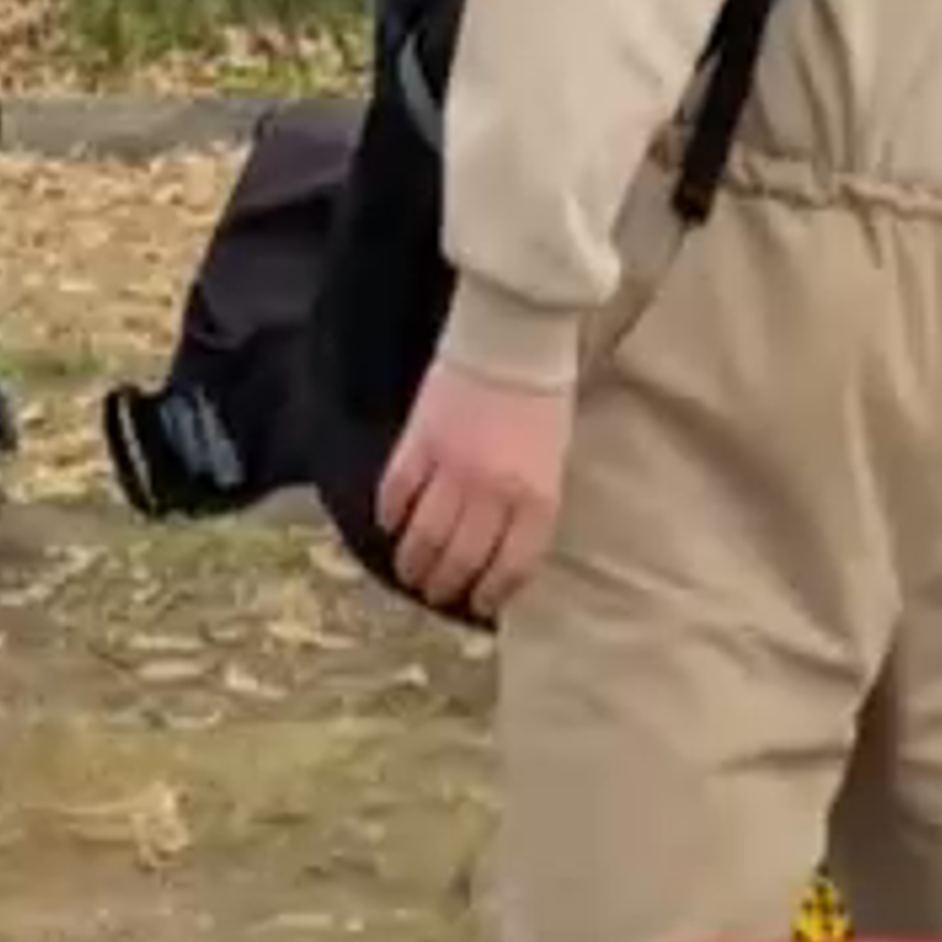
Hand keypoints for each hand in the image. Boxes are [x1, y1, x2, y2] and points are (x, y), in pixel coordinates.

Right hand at [379, 359, 571, 623]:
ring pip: (425, 535)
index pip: (510, 567)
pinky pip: (397, 491)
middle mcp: (492, 494)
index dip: (492, 594)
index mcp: (535, 499)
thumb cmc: (543, 398)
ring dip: (415, 563)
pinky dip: (390, 514)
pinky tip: (389, 526)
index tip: (480, 606)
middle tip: (438, 595)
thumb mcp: (552, 462)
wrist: (512, 335)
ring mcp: (452, 468)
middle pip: (462, 558)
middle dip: (448, 586)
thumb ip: (530, 509)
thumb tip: (504, 552)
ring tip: (410, 575)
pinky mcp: (419, 441)